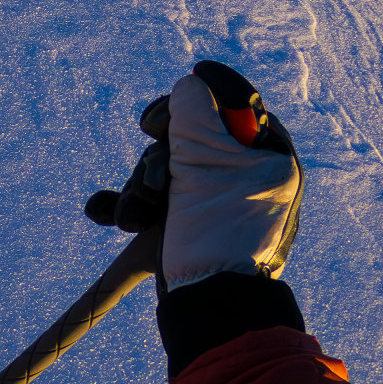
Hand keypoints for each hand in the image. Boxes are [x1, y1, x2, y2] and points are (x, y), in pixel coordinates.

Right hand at [88, 61, 302, 291]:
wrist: (210, 300)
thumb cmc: (218, 228)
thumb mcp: (204, 155)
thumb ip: (193, 108)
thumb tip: (191, 83)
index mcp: (273, 157)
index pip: (233, 104)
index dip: (195, 102)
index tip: (166, 113)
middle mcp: (249, 175)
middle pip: (193, 134)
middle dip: (162, 152)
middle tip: (155, 162)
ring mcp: (219, 199)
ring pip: (170, 165)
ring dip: (146, 183)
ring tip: (143, 208)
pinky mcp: (192, 220)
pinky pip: (161, 194)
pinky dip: (136, 201)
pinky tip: (110, 213)